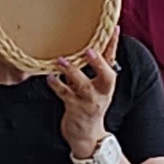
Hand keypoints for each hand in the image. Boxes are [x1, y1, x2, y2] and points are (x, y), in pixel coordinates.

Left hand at [46, 45, 116, 163]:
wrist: (87, 136)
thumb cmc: (89, 105)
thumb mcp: (96, 87)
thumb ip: (93, 68)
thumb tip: (88, 44)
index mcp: (107, 83)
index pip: (112, 60)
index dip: (113, 44)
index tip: (114, 27)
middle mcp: (101, 91)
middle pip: (106, 75)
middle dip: (98, 62)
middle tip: (89, 49)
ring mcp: (89, 101)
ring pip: (83, 85)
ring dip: (72, 72)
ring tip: (61, 61)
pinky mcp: (75, 109)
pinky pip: (65, 95)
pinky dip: (57, 85)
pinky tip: (49, 77)